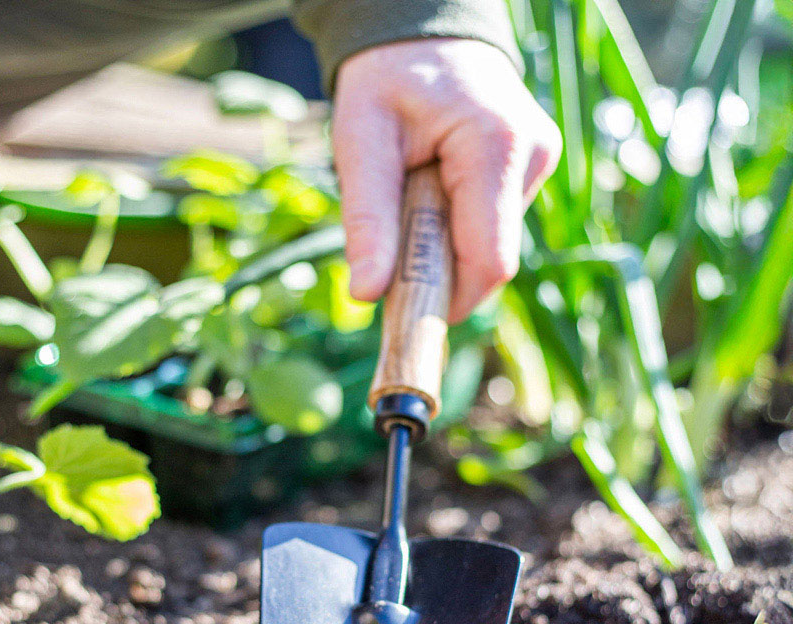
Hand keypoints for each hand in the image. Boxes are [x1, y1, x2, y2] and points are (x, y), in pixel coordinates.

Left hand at [332, 38, 561, 322]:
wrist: (423, 35)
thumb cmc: (386, 82)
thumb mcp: (360, 142)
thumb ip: (367, 221)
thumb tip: (368, 295)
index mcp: (496, 147)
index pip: (489, 263)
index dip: (449, 300)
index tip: (406, 313)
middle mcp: (533, 156)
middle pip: (490, 261)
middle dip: (442, 273)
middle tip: (393, 251)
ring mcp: (539, 163)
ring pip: (490, 246)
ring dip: (446, 247)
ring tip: (413, 199)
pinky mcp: (533, 169)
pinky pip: (493, 226)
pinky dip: (458, 229)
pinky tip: (434, 193)